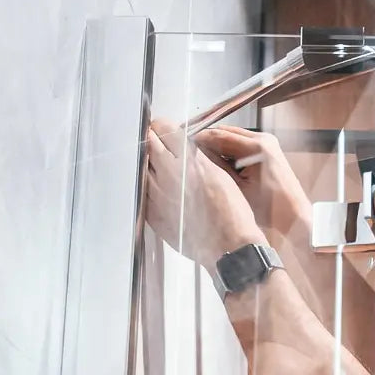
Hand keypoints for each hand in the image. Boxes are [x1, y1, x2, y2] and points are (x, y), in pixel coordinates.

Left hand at [145, 117, 263, 265]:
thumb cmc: (232, 215)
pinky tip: (162, 191)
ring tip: (163, 170)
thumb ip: (197, 157)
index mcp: (187, 161)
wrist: (230, 247)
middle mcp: (169, 175)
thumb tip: (184, 146)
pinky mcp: (153, 214)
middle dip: (153, 140)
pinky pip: (143, 193)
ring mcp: (157, 195)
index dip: (162, 126)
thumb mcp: (220, 174)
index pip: (163, 128)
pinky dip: (149, 187)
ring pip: (142, 168)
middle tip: (157, 142)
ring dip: (149, 164)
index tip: (162, 128)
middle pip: (148, 144)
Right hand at [193, 126, 312, 240]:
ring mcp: (267, 142)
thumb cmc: (271, 207)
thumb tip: (197, 153)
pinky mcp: (268, 148)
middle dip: (206, 140)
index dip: (199, 139)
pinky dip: (229, 150)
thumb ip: (216, 166)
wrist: (294, 215)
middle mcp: (264, 139)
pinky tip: (218, 161)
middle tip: (188, 149)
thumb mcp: (237, 187)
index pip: (219, 135)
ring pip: (232, 137)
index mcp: (257, 147)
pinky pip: (242, 144)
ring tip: (200, 156)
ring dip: (217, 144)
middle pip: (225, 132)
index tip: (184, 144)